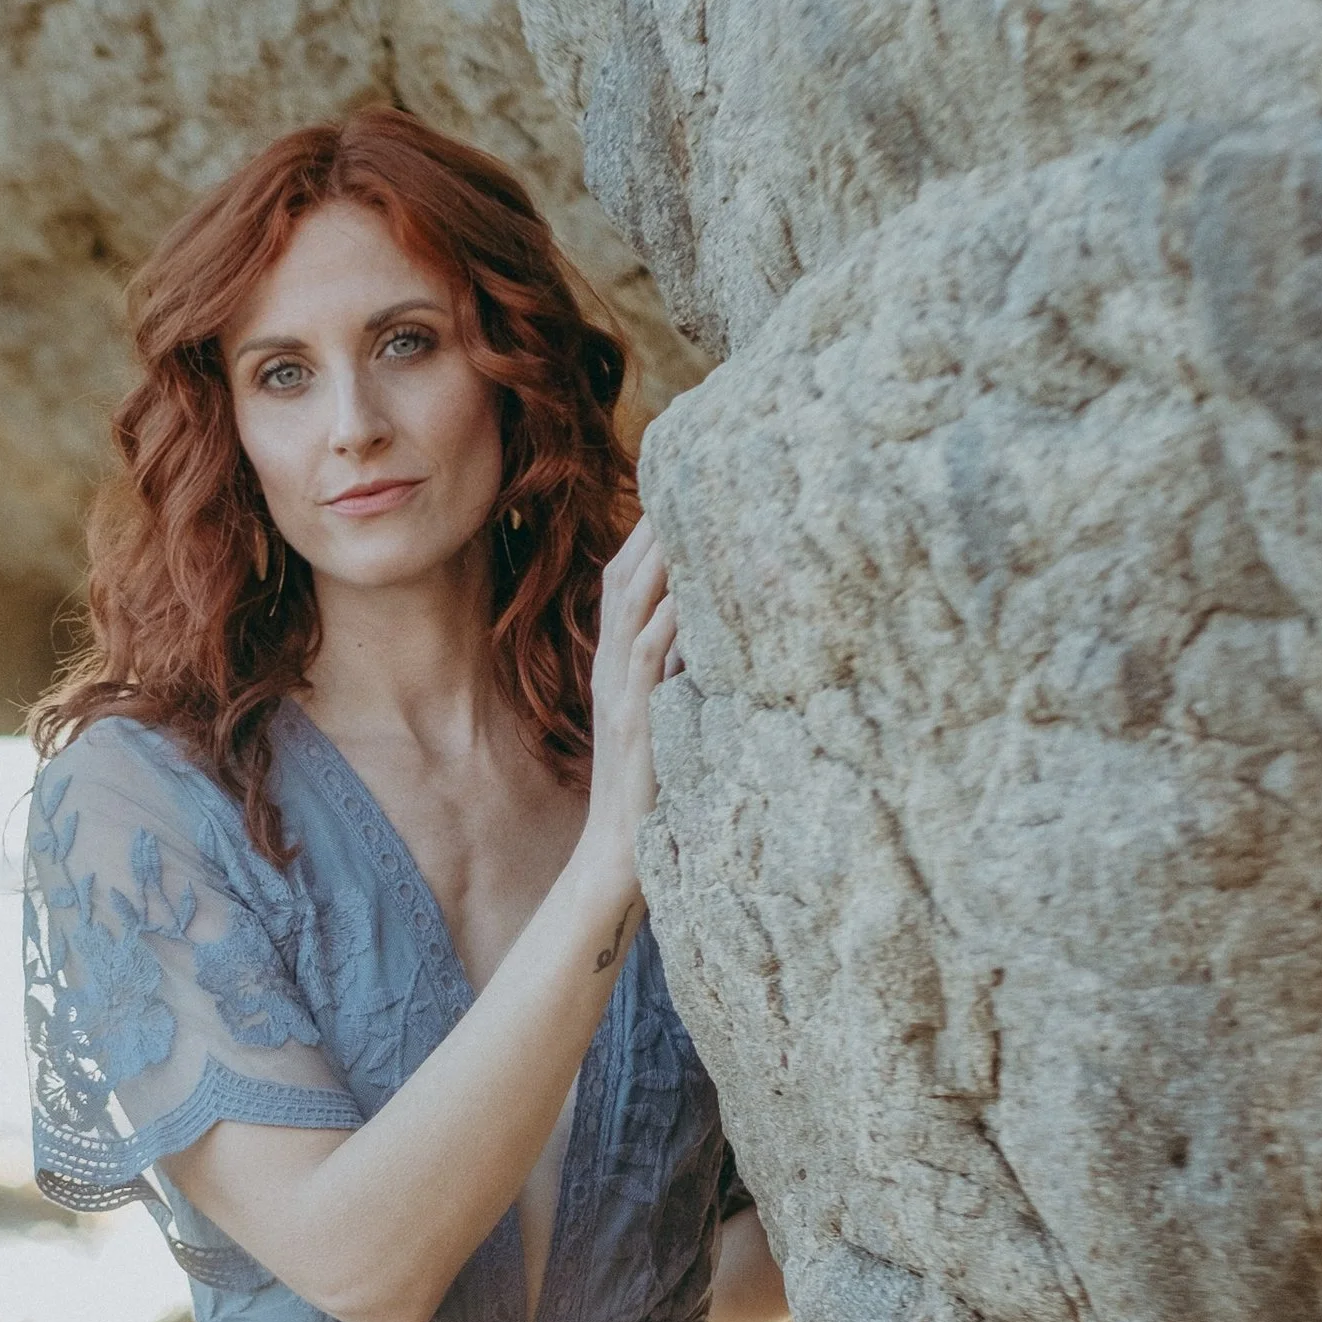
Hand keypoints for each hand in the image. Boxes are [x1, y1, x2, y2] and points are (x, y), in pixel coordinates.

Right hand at [577, 518, 676, 903]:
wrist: (618, 853)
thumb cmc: (650, 787)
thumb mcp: (665, 714)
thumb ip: (678, 668)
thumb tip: (710, 627)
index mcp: (616, 663)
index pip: (625, 580)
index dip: (645, 530)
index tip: (676, 481)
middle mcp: (611, 667)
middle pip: (622, 576)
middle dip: (649, 522)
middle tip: (680, 467)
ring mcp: (619, 691)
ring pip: (630, 606)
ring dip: (656, 556)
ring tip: (686, 507)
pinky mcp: (638, 720)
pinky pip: (646, 657)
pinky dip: (666, 619)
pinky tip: (689, 589)